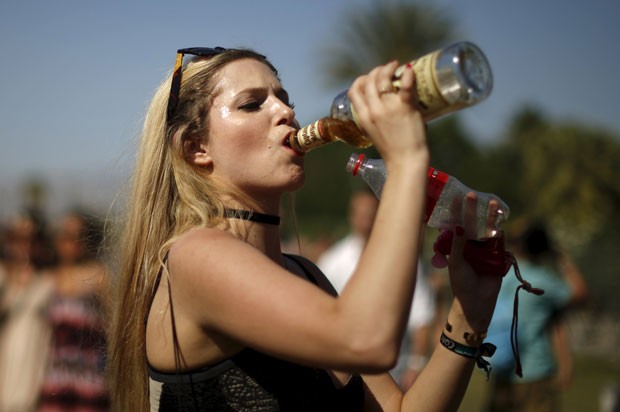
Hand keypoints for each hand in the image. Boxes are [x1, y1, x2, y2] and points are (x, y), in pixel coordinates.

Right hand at [347, 61, 427, 164]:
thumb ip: (375, 117)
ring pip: (382, 79)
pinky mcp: (405, 108)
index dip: (361, 79)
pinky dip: (407, 76)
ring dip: (389, 68)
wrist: (405, 162)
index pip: (354, 90)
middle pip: (368, 81)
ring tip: (397, 67)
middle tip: (388, 69)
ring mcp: (388, 108)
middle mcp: (373, 110)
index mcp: (363, 117)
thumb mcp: (374, 132)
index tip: (370, 78)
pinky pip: (405, 86)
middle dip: (376, 70)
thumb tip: (384, 102)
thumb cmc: (393, 150)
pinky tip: (409, 70)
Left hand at [446, 193, 502, 331]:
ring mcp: (485, 248)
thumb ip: (458, 244)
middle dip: (472, 209)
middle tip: (471, 194)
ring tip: (491, 202)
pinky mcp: (498, 254)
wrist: (476, 301)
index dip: (455, 211)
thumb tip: (459, 225)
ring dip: (490, 215)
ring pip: (488, 228)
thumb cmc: (461, 282)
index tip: (453, 197)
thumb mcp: (456, 261)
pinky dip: (500, 229)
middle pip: (473, 222)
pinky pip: (500, 239)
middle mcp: (471, 244)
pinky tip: (500, 218)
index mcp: (458, 245)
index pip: (456, 224)